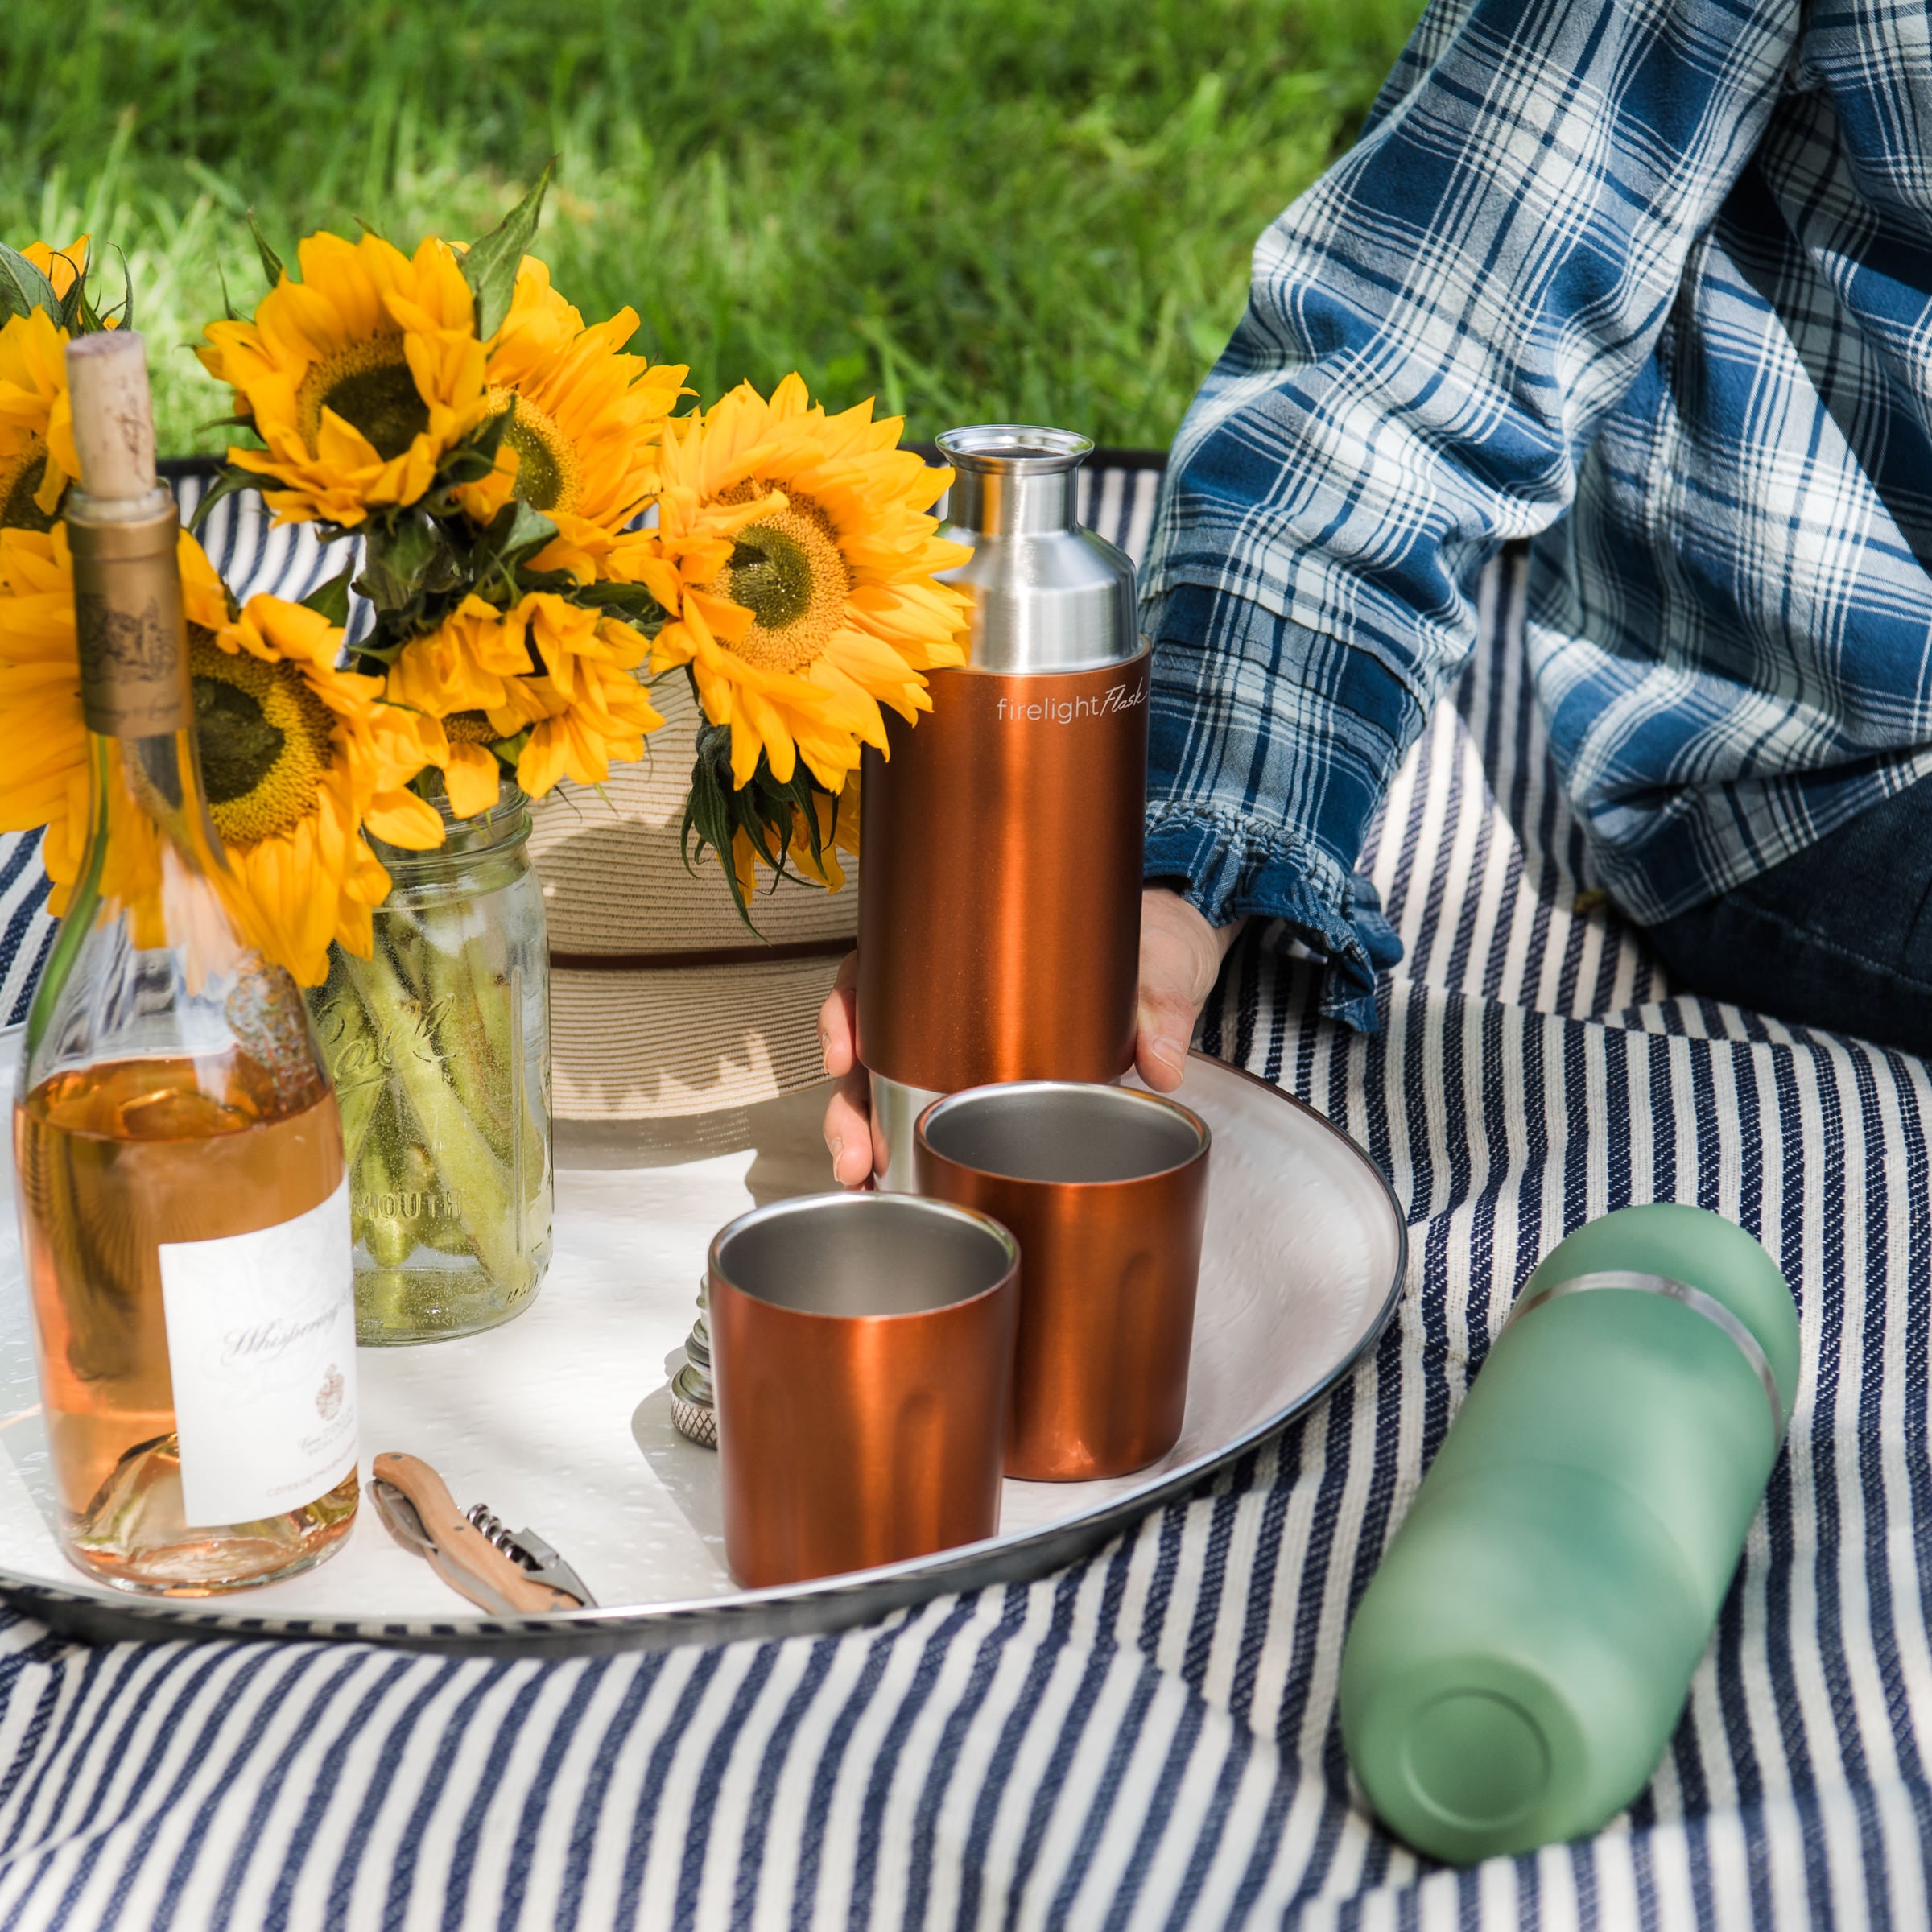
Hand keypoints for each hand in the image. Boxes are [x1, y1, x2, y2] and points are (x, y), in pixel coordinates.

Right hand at [818, 888, 1242, 1183]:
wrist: (1166, 962)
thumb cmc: (1142, 945)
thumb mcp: (1157, 967)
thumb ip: (1160, 1009)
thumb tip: (1159, 1065)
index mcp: (968, 954)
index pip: (881, 972)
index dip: (849, 1010)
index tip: (847, 1052)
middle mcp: (950, 1006)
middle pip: (870, 1048)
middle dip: (849, 1107)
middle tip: (854, 1152)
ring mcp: (961, 1052)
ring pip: (886, 1092)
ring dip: (865, 1139)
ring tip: (864, 1180)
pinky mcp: (988, 1094)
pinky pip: (929, 1119)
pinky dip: (904, 1154)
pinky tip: (893, 1184)